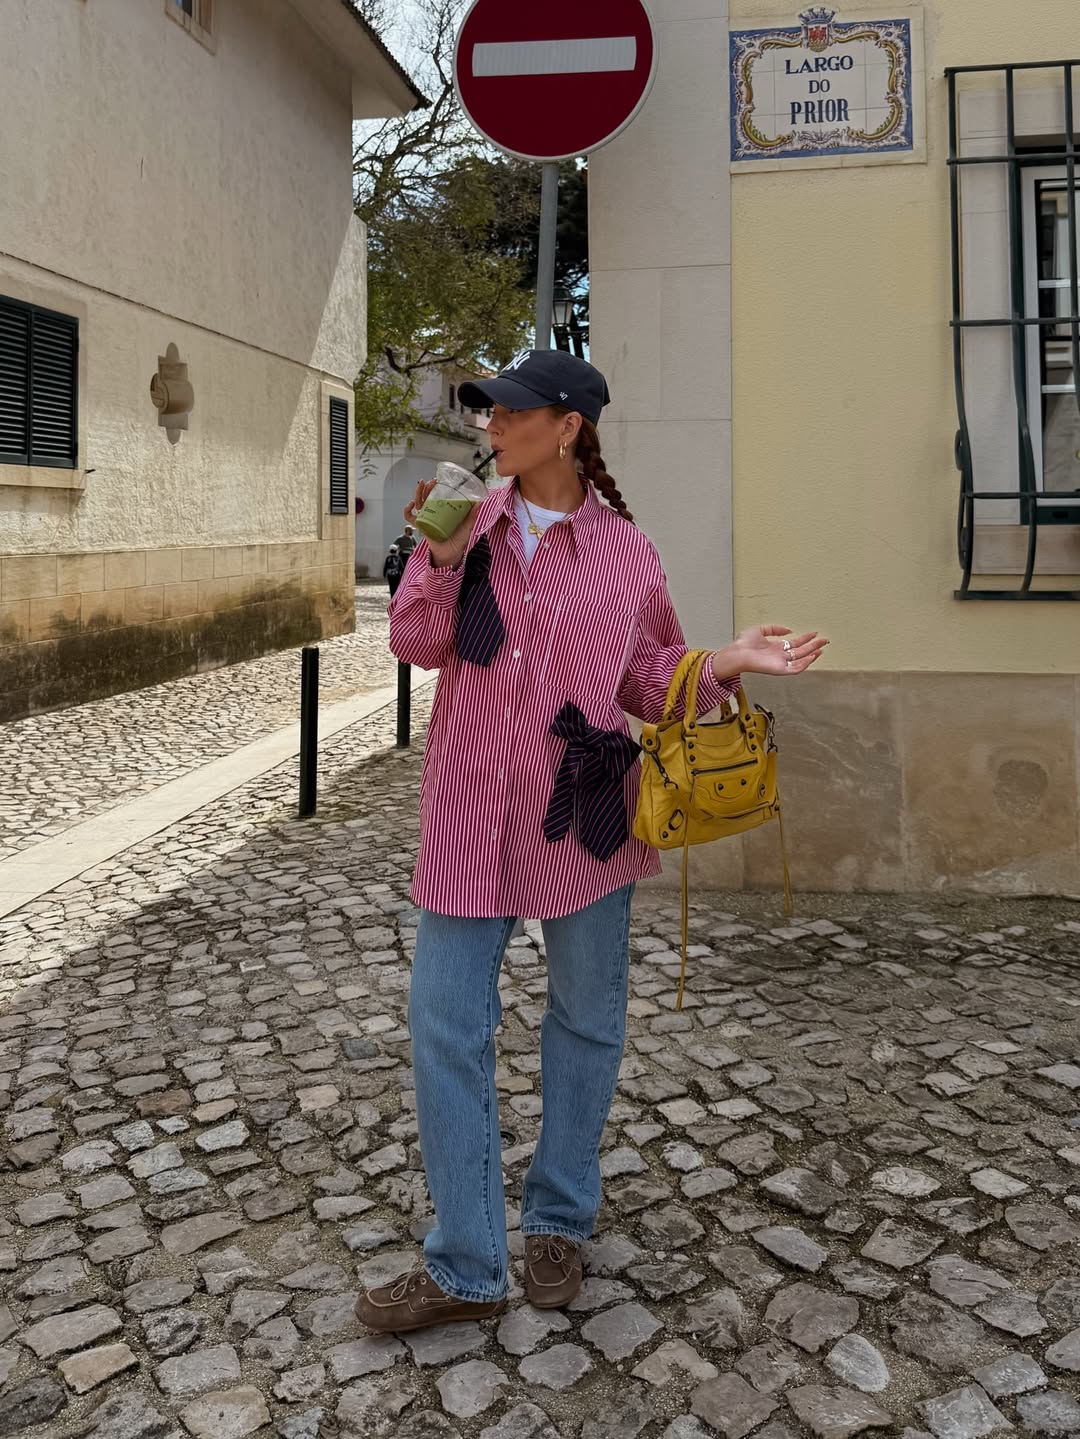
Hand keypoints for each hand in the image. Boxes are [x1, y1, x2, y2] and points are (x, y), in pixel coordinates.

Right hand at [404, 480, 476, 568]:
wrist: (451, 555)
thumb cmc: (457, 542)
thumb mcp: (467, 527)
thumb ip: (472, 516)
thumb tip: (478, 504)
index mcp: (444, 512)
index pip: (437, 496)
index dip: (435, 488)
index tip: (439, 481)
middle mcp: (434, 514)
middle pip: (426, 497)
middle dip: (427, 487)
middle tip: (431, 482)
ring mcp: (427, 519)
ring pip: (418, 503)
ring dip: (418, 493)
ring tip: (422, 486)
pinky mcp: (422, 527)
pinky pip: (411, 518)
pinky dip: (408, 511)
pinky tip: (411, 505)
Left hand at [713, 625, 827, 679]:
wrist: (737, 653)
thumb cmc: (743, 644)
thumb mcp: (760, 630)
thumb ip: (774, 629)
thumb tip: (788, 630)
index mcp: (775, 647)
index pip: (795, 643)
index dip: (806, 638)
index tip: (815, 633)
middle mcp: (779, 656)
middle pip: (801, 651)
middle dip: (813, 645)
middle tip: (824, 640)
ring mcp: (780, 663)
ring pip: (801, 659)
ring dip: (812, 654)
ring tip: (822, 647)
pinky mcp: (780, 670)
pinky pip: (796, 668)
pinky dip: (805, 663)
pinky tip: (812, 656)